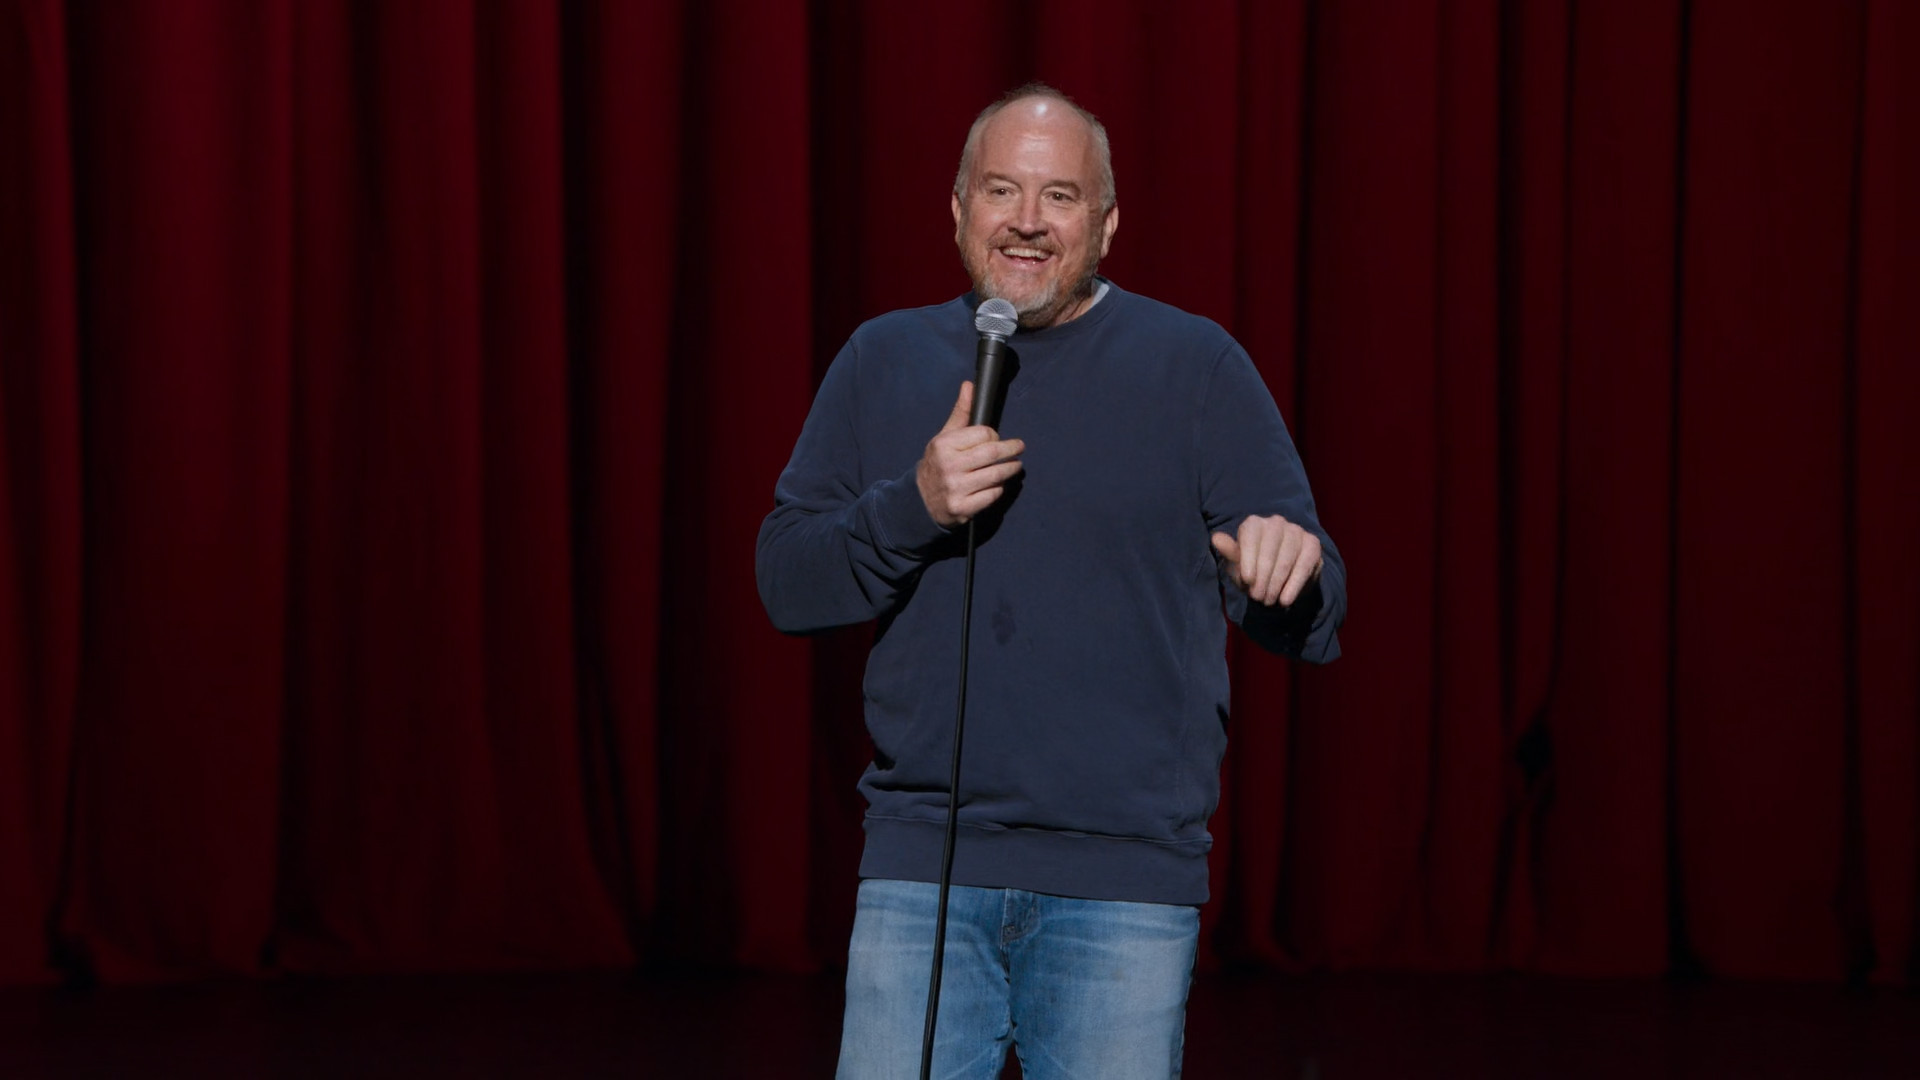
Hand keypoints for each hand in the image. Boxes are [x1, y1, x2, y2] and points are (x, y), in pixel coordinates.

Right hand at [916, 381, 1024, 526]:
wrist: (920, 500)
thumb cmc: (938, 463)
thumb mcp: (945, 436)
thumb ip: (961, 412)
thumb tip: (969, 385)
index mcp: (944, 445)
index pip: (983, 434)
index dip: (994, 435)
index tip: (996, 438)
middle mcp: (949, 466)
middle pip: (992, 454)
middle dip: (1011, 450)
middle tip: (1020, 448)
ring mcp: (956, 489)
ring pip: (995, 475)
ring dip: (1010, 469)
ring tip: (1016, 466)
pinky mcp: (963, 508)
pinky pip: (992, 495)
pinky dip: (999, 488)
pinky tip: (998, 484)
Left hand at [1212, 515, 1321, 606]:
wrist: (1277, 582)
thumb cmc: (1253, 571)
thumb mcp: (1238, 566)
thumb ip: (1229, 553)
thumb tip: (1216, 538)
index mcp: (1254, 524)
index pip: (1251, 537)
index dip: (1248, 559)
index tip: (1247, 581)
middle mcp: (1276, 522)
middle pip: (1269, 549)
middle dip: (1263, 576)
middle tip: (1258, 597)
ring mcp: (1296, 531)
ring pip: (1287, 558)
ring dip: (1276, 583)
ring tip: (1269, 600)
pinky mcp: (1312, 544)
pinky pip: (1304, 565)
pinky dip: (1294, 585)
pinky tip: (1285, 600)